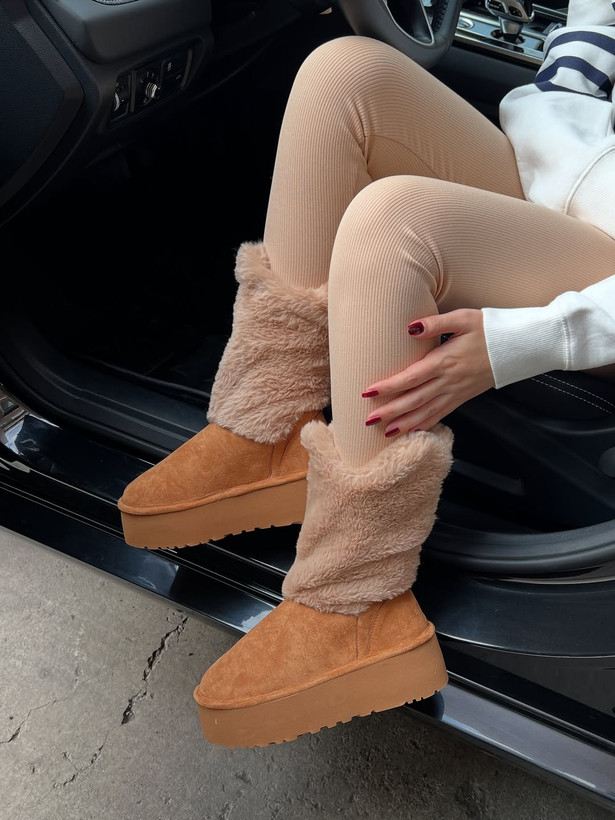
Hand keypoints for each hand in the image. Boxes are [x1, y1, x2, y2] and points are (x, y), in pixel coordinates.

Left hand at [363, 309, 494, 436]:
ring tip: (385, 432)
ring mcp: (456, 392)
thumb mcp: (463, 318)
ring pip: (427, 412)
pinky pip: (441, 415)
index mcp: (445, 361)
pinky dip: (426, 425)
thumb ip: (436, 322)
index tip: (368, 392)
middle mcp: (448, 381)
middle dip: (390, 411)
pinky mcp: (463, 397)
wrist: (519, 347)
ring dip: (405, 424)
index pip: (411, 378)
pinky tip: (413, 432)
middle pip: (414, 400)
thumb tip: (411, 327)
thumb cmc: (490, 329)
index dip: (389, 387)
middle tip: (368, 420)